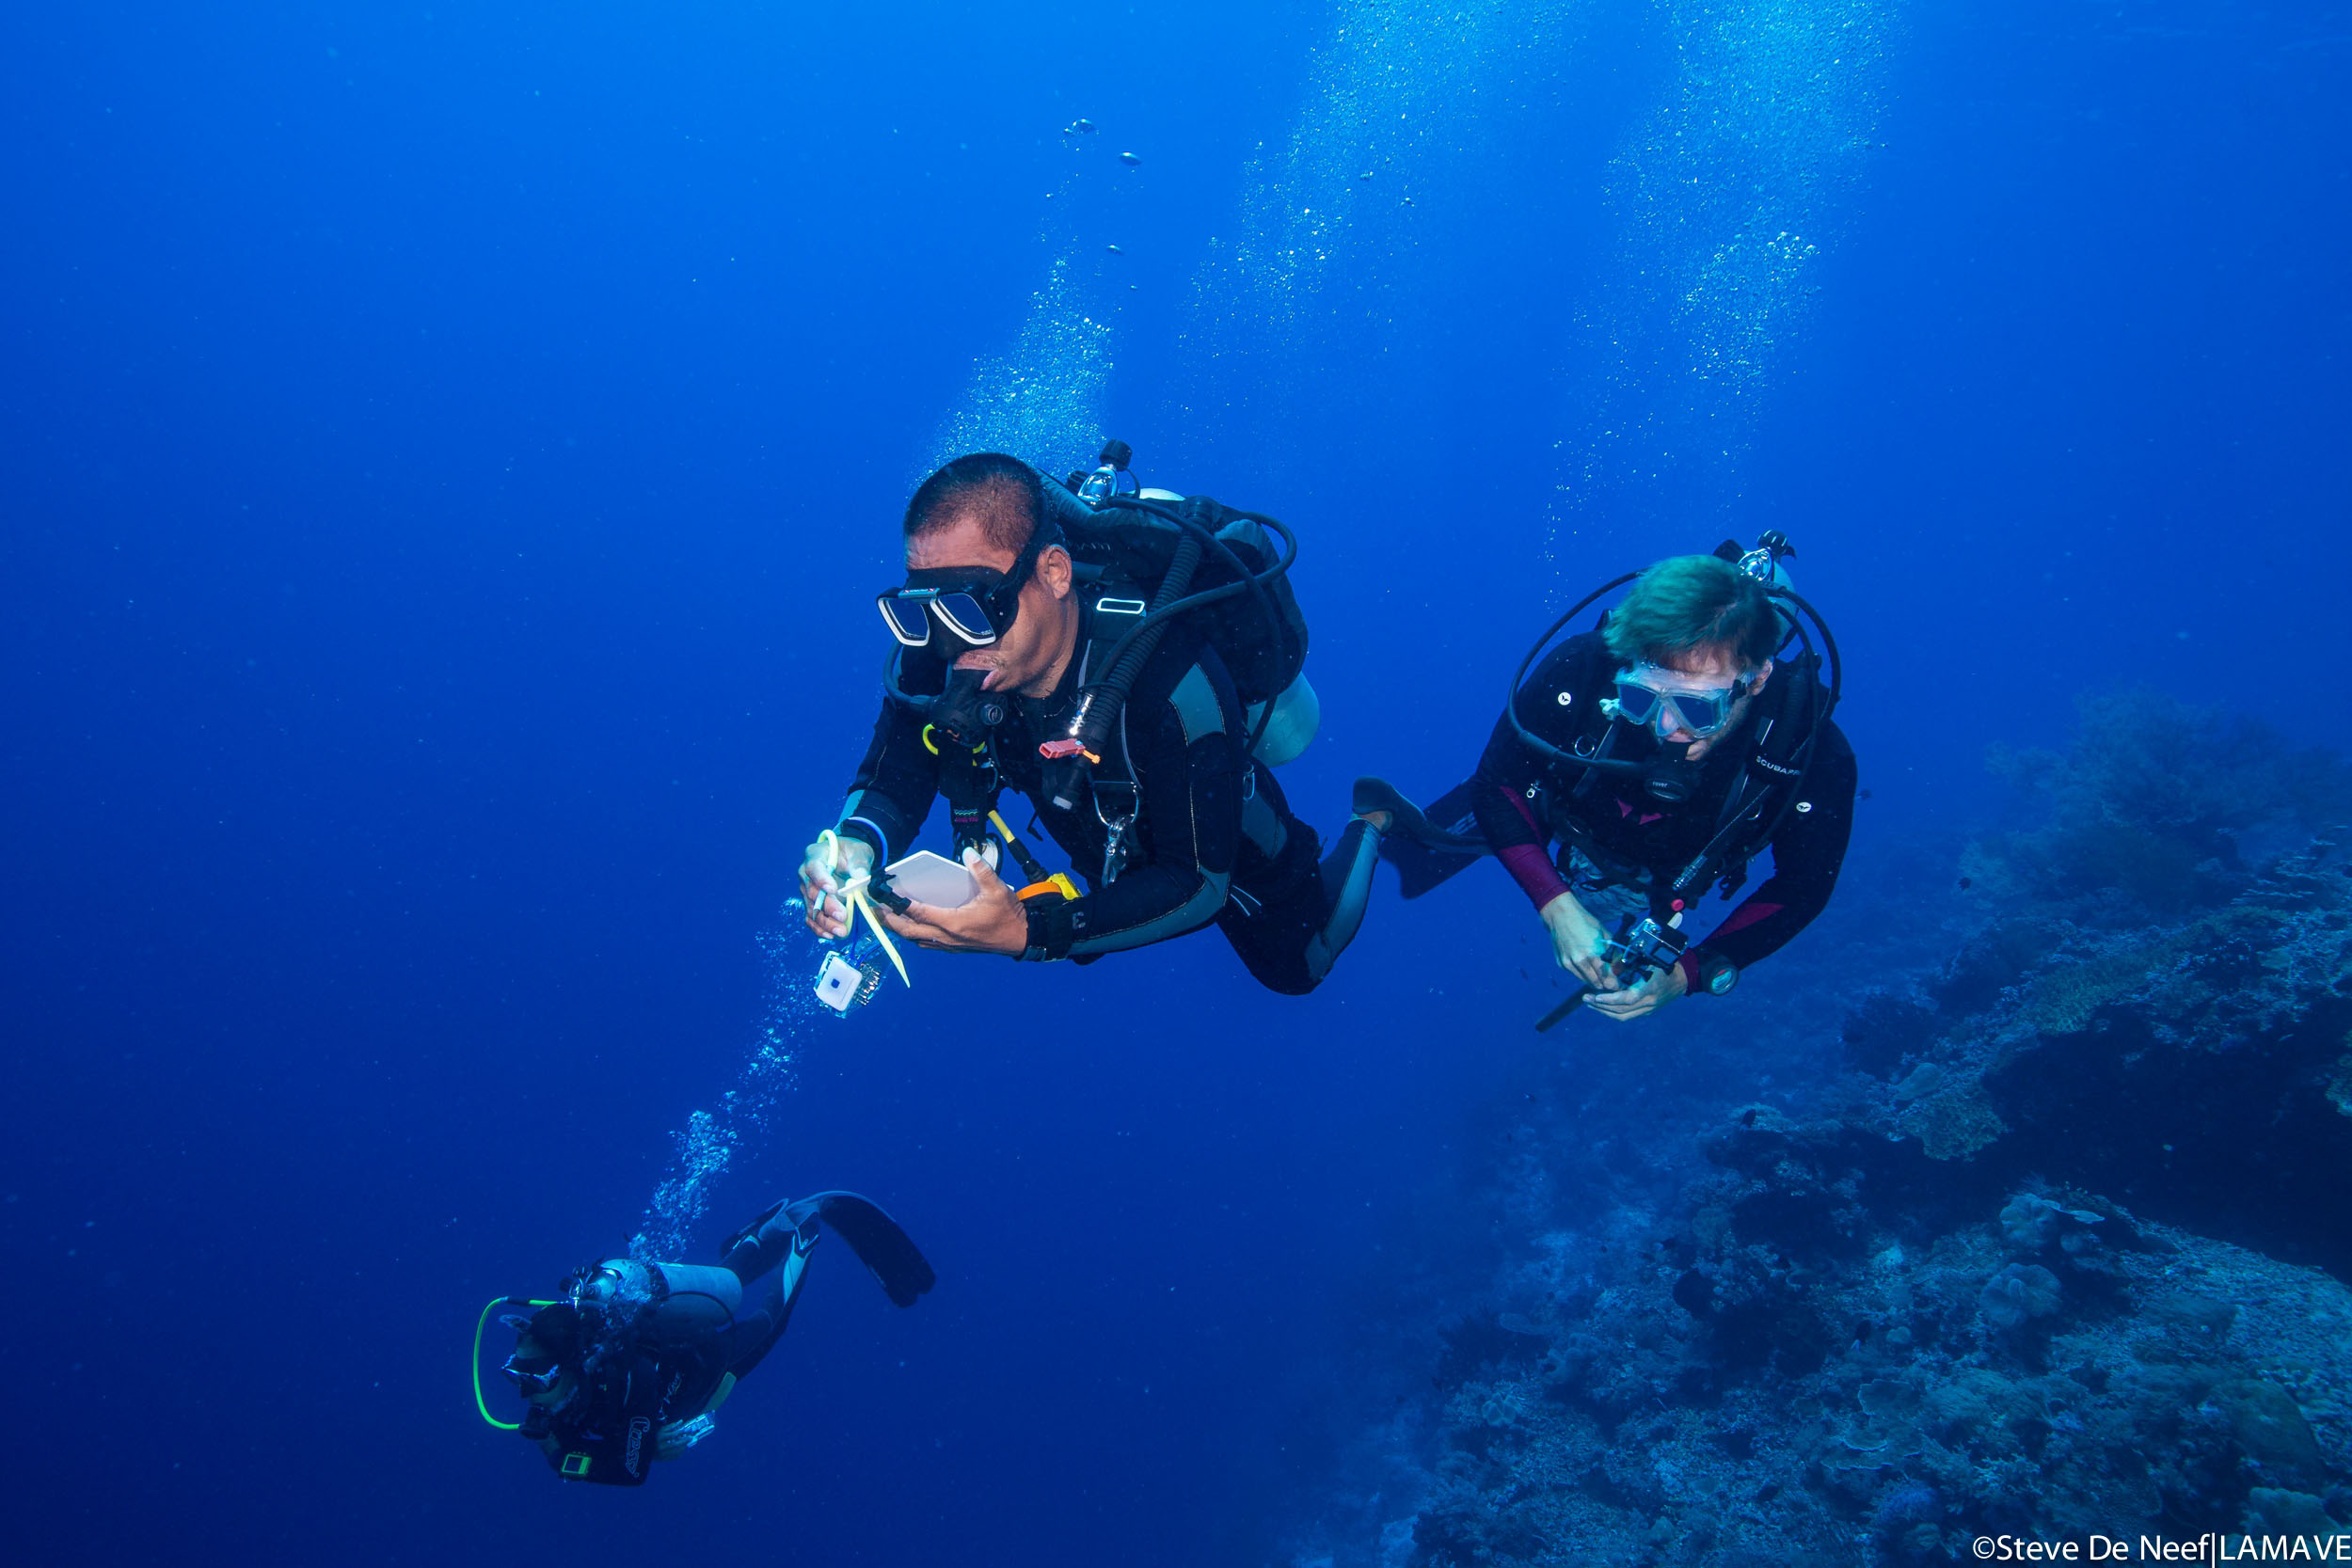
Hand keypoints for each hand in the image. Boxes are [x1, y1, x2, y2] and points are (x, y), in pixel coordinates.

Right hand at [800, 833, 873, 939]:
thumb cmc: (850, 852)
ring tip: (841, 931)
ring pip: (811, 909)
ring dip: (825, 922)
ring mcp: (806, 890)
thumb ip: (859, 864)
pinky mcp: (811, 904)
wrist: (846, 858)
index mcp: (815, 855)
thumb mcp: (859, 851)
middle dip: (827, 906)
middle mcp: (805, 874)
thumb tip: (861, 879)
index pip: (814, 867)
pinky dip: (820, 928)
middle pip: (812, 892)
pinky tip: (831, 935)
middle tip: (843, 916)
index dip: (821, 879)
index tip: (833, 890)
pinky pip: (811, 918)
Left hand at [880, 851, 1029, 956]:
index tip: (885, 897)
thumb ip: (982, 871)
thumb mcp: (998, 889)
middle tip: (873, 910)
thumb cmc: (1008, 914)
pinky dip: (912, 935)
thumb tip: (968, 853)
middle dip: (890, 921)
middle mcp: (948, 937)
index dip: (901, 906)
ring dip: (898, 930)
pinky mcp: (953, 948)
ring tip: (884, 918)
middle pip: (910, 931)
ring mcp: (949, 945)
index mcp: (955, 923)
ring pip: (915, 939)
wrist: (1020, 937)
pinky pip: (926, 943)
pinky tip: (908, 927)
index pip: (920, 914)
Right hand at [1539, 893, 1617, 990]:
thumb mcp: (1604, 934)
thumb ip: (1612, 952)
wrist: (1560, 915)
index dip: (1616, 985)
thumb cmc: (1585, 922)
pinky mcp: (1562, 964)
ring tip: (1602, 975)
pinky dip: (1585, 974)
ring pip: (1586, 982)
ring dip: (1596, 981)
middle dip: (1607, 985)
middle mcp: (1579, 962)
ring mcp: (1569, 964)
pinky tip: (1589, 966)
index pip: (1607, 979)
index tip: (1621, 985)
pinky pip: (1577, 975)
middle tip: (1613, 982)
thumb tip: (1621, 966)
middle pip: (1597, 984)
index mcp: (1592, 953)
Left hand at [1584, 958, 1687, 1021]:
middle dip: (1601, 1006)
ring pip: (1623, 1016)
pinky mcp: (1648, 1011)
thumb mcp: (1652, 959)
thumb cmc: (1667, 964)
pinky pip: (1628, 1015)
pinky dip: (1613, 1011)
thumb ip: (1634, 961)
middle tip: (1586, 998)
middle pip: (1621, 1010)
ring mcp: (1649, 1009)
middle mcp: (1649, 1002)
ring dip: (1605, 1011)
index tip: (1597, 996)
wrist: (1684, 977)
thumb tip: (1611, 959)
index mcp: (1650, 989)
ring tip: (1590, 1003)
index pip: (1628, 999)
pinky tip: (1603, 1005)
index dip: (1611, 999)